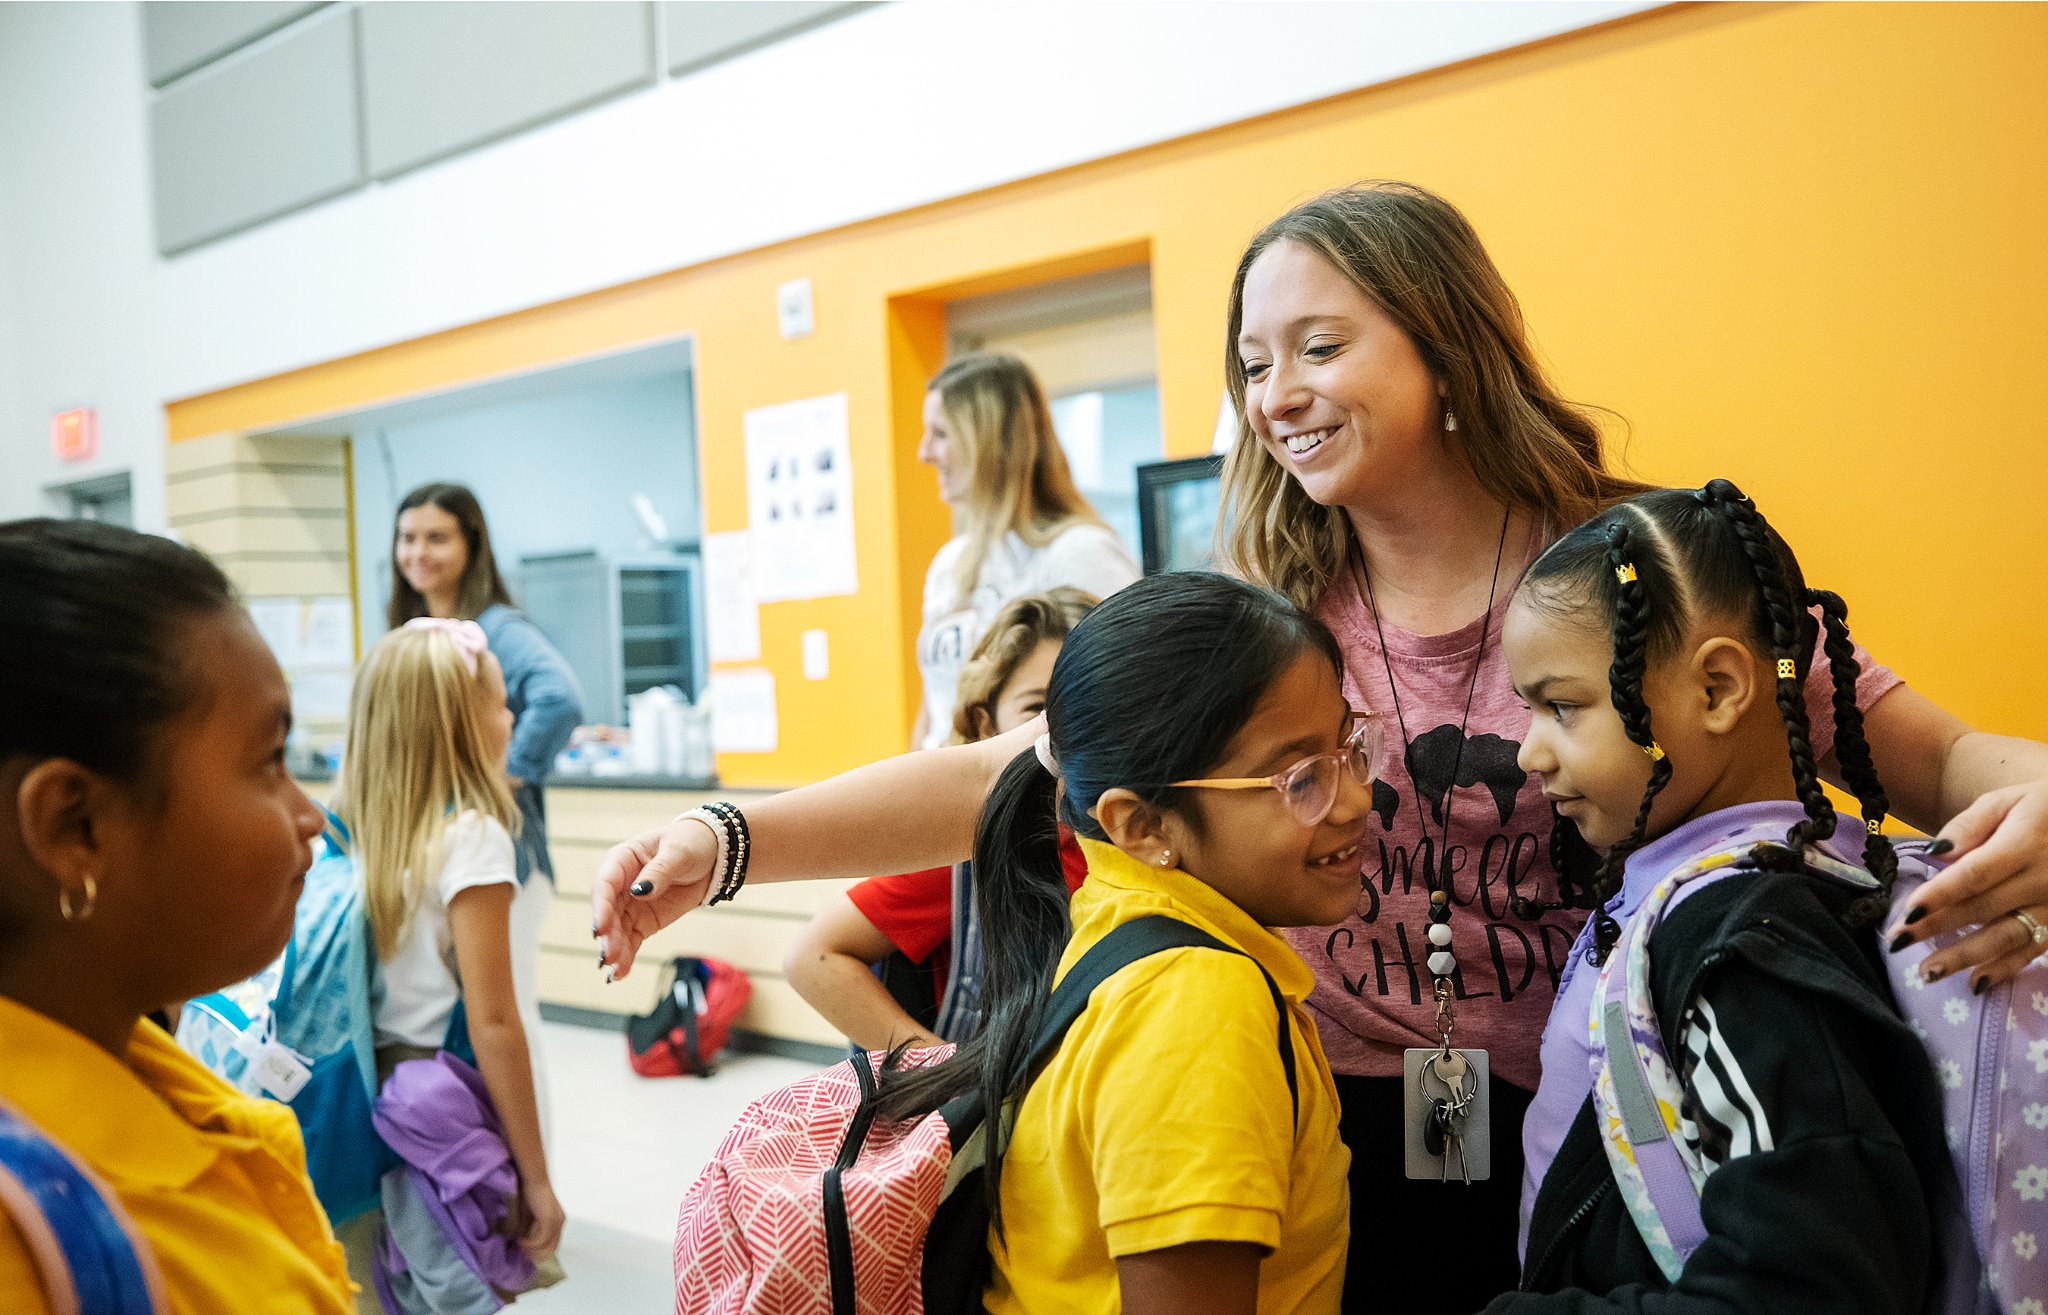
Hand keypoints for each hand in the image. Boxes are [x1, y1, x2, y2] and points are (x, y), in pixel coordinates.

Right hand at [516, 1177, 564, 1256]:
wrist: (533, 1179)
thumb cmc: (530, 1193)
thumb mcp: (528, 1215)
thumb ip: (528, 1229)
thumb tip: (521, 1242)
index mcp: (558, 1219)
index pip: (553, 1243)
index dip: (540, 1251)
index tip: (525, 1253)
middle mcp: (560, 1221)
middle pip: (551, 1248)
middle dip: (536, 1254)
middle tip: (521, 1252)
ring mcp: (556, 1221)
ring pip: (546, 1247)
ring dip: (531, 1249)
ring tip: (518, 1245)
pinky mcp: (549, 1221)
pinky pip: (540, 1241)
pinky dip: (529, 1244)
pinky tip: (520, 1240)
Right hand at [590, 816, 717, 980]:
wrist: (713, 855)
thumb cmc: (691, 842)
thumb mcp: (678, 852)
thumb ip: (660, 871)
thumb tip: (640, 891)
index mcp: (623, 859)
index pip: (605, 884)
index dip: (601, 907)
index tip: (601, 928)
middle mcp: (620, 884)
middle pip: (608, 912)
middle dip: (608, 936)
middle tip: (608, 956)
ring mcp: (630, 905)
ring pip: (617, 931)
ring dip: (615, 950)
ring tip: (615, 970)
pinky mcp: (643, 922)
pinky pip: (630, 941)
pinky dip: (626, 957)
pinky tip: (619, 974)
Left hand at [1887, 781, 2047, 987]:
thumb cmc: (2039, 809)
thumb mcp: (2005, 800)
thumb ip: (1969, 825)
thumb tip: (1937, 852)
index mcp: (2024, 843)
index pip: (1976, 874)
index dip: (1941, 894)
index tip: (1908, 912)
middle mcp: (2041, 879)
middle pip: (1983, 907)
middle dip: (1937, 927)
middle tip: (1897, 942)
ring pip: (2007, 936)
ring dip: (1966, 957)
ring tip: (1927, 972)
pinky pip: (2032, 950)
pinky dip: (2005, 969)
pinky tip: (1976, 983)